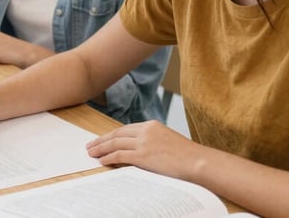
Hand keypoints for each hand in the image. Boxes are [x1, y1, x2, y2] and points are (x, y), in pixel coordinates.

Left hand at [86, 120, 202, 178]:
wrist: (198, 162)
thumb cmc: (186, 156)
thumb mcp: (167, 140)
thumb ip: (151, 140)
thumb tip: (136, 149)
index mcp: (151, 125)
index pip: (125, 129)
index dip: (111, 135)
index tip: (102, 139)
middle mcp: (145, 131)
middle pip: (116, 134)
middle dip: (101, 140)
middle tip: (90, 145)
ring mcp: (144, 143)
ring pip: (115, 143)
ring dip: (101, 149)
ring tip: (92, 153)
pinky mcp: (143, 155)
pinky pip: (119, 155)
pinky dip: (109, 158)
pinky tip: (102, 161)